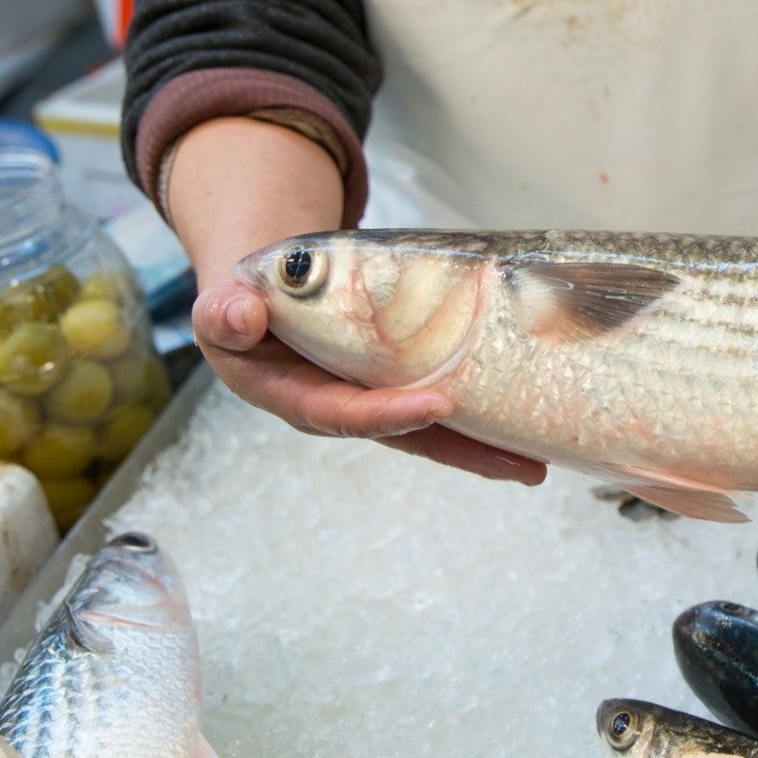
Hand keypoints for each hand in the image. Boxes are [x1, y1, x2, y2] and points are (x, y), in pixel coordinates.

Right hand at [168, 118, 545, 483]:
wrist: (264, 295)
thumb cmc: (245, 304)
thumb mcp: (223, 308)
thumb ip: (225, 314)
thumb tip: (240, 313)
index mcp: (295, 397)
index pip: (343, 412)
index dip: (387, 413)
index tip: (435, 403)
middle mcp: (342, 407)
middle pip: (406, 435)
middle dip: (462, 450)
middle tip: (518, 463)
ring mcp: (374, 398)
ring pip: (432, 428)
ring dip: (483, 445)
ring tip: (534, 461)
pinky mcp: (398, 382)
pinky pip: (441, 396)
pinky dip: (480, 412)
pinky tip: (522, 425)